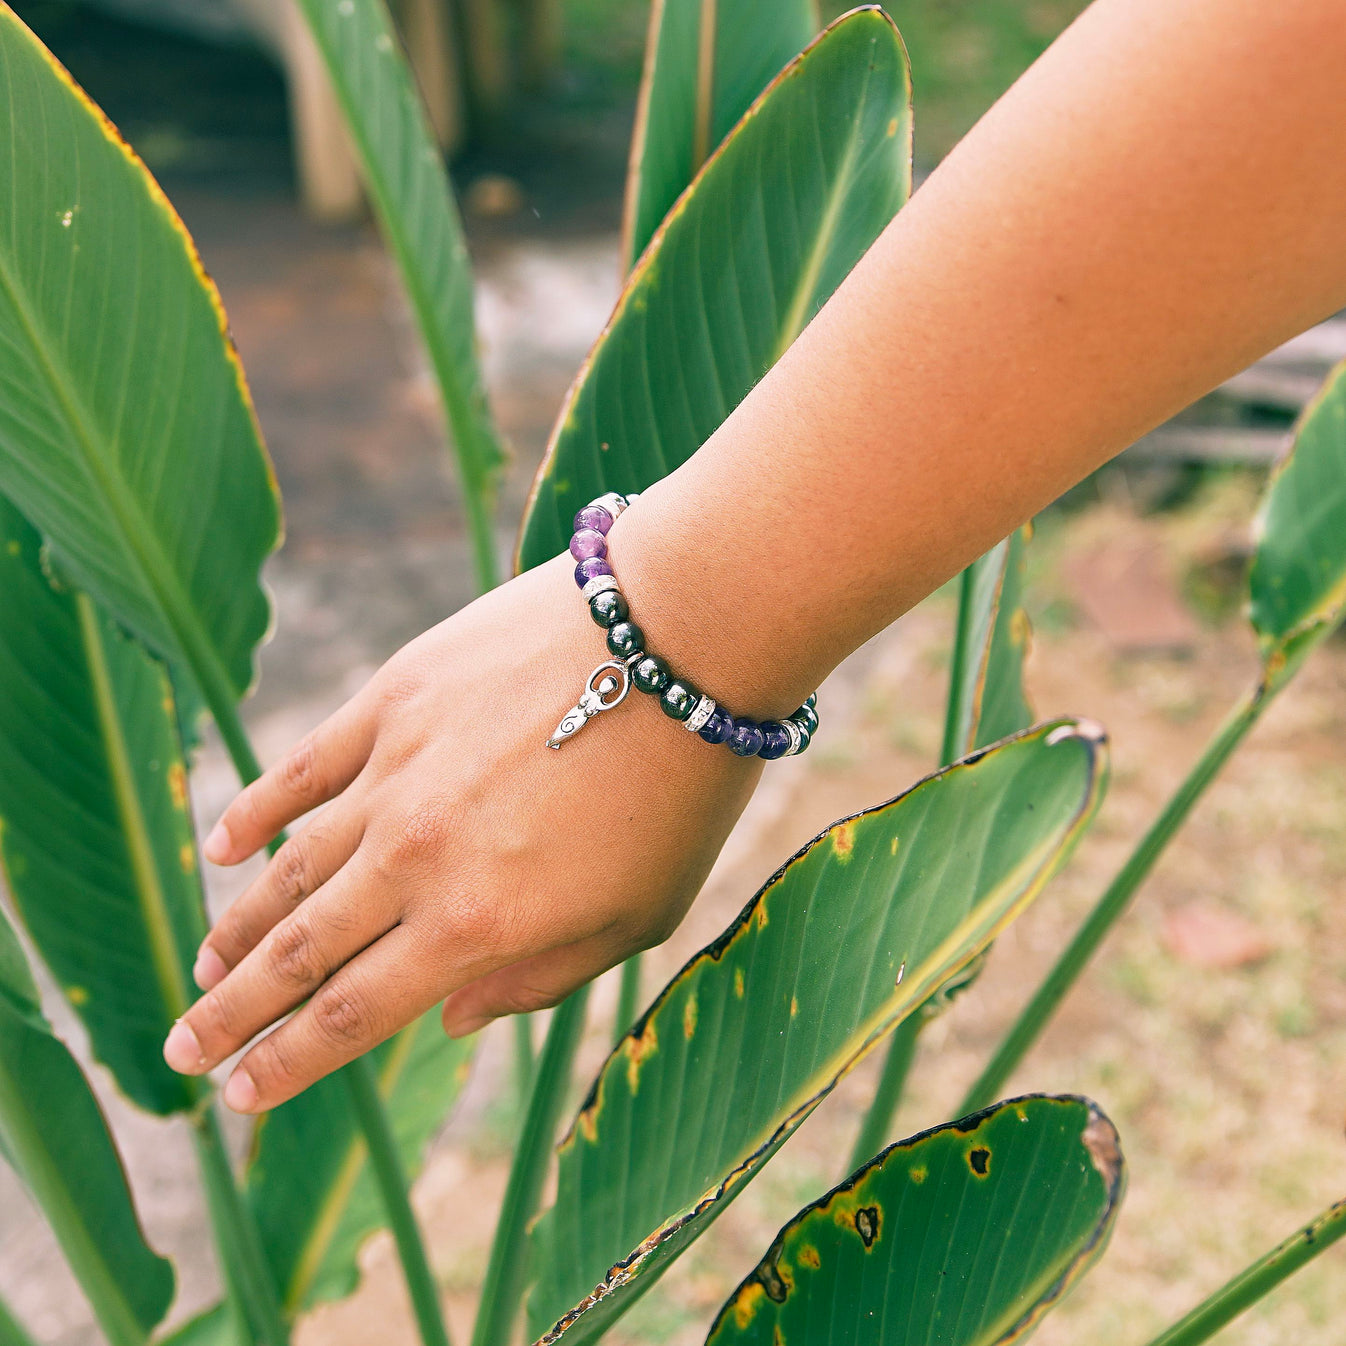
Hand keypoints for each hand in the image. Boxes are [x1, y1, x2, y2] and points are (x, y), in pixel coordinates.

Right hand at [163, 551, 761, 1112]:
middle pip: (300, 953)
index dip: (285, 1064)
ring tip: (205, 968)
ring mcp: (395, 774)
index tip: (237, 1094)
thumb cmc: (682, 791)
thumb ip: (540, 980)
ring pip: (289, 868)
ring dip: (239, 926)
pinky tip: (218, 844)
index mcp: (477, 927)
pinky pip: (303, 767)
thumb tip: (454, 1022)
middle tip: (179, 1048)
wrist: (682, 641)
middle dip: (233, 1011)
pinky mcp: (394, 699)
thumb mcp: (637, 917)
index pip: (352, 1015)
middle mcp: (417, 860)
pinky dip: (254, 808)